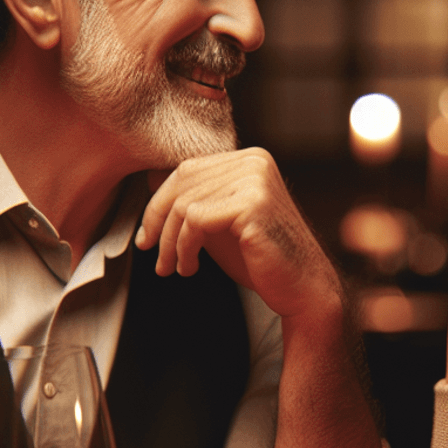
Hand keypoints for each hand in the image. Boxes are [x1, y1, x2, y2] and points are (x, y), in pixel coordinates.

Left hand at [136, 148, 339, 320]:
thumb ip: (193, 202)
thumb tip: (150, 180)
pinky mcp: (252, 203)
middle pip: (182, 183)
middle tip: (152, 254)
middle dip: (158, 222)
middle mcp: (254, 161)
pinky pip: (196, 220)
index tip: (146, 236)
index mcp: (250, 159)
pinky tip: (191, 267)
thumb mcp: (218, 224)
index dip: (158, 204)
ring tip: (174, 268)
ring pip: (185, 204)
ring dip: (170, 243)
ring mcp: (255, 179)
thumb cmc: (261, 260)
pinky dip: (184, 248)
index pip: (187, 170)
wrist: (301, 289)